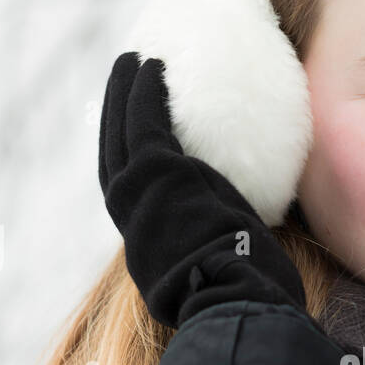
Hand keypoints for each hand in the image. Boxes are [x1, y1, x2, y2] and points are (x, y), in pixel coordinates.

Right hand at [98, 52, 306, 328]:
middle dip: (114, 118)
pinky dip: (146, 92)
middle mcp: (133, 223)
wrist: (237, 302)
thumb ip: (220, 244)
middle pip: (114, 157)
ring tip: (131, 62)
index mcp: (148, 247)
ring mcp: (139, 197)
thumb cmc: (250, 298)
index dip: (130, 162)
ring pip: (121, 133)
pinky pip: (146, 121)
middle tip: (124, 84)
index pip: (131, 195)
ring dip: (123, 94)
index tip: (136, 136)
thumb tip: (243, 227)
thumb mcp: (223, 271)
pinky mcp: (156, 174)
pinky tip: (153, 65)